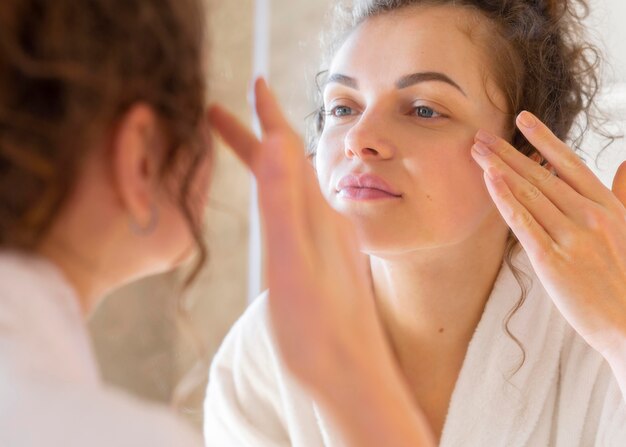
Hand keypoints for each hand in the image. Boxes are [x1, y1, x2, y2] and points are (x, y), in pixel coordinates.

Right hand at [209, 78, 434, 446]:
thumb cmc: (319, 329)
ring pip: (295, 187)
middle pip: (287, 164)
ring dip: (270, 162)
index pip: (286, 150)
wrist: (353, 376)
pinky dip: (282, 195)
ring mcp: (328, 241)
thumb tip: (281, 141)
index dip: (264, 116)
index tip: (251, 83)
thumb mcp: (292, 264)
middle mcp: (325, 220)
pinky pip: (301, 213)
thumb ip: (285, 204)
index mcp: (314, 214)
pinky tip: (284, 207)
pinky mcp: (328, 262)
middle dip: (255, 134)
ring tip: (251, 150)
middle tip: (221, 114)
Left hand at [470, 111, 625, 360]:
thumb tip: (624, 164)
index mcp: (607, 207)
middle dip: (508, 152)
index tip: (523, 119)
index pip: (570, 163)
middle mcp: (589, 216)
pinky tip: (489, 179)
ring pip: (529, 193)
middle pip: (541, 175)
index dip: (544, 139)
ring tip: (477, 151)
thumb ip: (624, 193)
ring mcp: (571, 237)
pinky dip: (505, 198)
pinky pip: (523, 222)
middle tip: (481, 135)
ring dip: (499, 168)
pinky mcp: (552, 260)